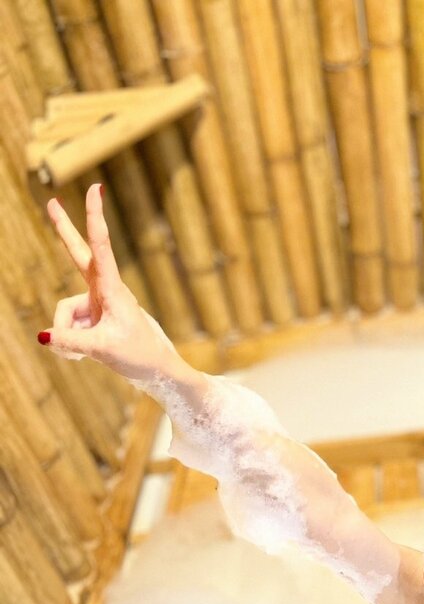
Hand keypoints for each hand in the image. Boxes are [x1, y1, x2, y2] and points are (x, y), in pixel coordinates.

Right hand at [39, 183, 181, 383]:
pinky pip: (67, 329)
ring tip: (81, 356)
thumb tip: (42, 337)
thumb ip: (70, 342)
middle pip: (77, 255)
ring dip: (66, 338)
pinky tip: (81, 357)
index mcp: (112, 288)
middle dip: (63, 231)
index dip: (94, 217)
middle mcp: (103, 290)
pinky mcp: (92, 319)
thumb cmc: (139, 355)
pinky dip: (69, 345)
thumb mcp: (102, 349)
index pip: (101, 246)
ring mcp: (95, 304)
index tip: (95, 189)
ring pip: (64, 315)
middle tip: (51, 202)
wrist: (157, 371)